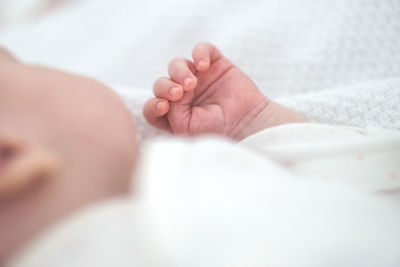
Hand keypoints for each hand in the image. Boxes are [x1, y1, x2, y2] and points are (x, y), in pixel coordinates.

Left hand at [143, 43, 303, 138]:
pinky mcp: (214, 64)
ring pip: (176, 65)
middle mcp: (183, 95)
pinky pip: (201, 49)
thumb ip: (170, 114)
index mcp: (174, 114)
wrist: (247, 123)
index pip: (152, 107)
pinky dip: (200, 53)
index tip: (163, 106)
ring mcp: (198, 78)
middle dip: (165, 87)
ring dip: (179, 71)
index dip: (153, 105)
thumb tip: (166, 96)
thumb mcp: (187, 129)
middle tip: (179, 93)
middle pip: (161, 83)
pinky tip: (204, 65)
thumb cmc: (217, 131)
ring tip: (192, 83)